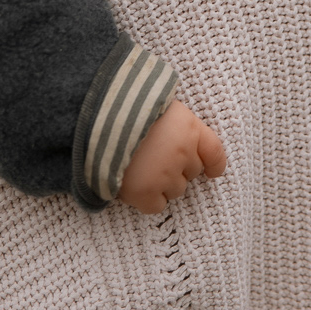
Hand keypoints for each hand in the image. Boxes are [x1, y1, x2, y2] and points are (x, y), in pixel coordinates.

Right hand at [118, 100, 226, 215]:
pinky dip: (147, 199)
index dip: (214, 165)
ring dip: (161, 183)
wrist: (96, 118)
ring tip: (140, 167)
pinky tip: (134, 185)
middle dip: (177, 168)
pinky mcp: (145, 192)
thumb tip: (178, 133)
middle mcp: (183, 153)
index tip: (212, 171)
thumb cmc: (125, 107)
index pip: (214, 152)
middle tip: (154, 157)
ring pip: (175, 190)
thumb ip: (175, 123)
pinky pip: (156, 206)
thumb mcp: (156, 103)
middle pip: (191, 173)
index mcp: (189, 127)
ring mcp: (165, 174)